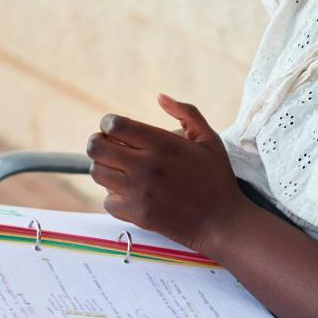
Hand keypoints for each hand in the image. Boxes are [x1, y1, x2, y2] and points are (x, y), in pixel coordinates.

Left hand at [86, 94, 246, 250]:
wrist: (220, 221)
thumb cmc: (216, 177)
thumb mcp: (209, 139)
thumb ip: (186, 112)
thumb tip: (160, 96)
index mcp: (162, 144)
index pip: (115, 125)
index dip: (108, 123)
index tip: (115, 128)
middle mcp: (146, 167)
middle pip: (96, 147)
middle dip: (99, 142)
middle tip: (110, 145)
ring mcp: (139, 192)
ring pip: (97, 172)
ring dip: (105, 167)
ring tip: (120, 168)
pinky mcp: (136, 214)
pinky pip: (107, 201)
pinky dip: (114, 196)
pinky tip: (130, 192)